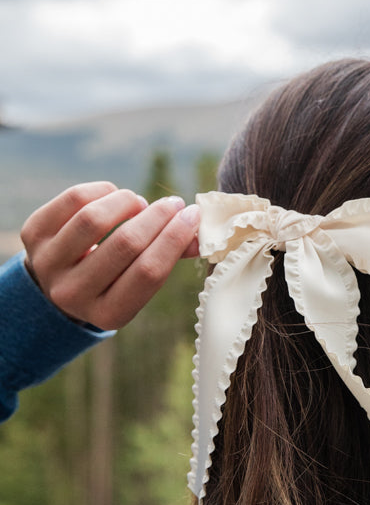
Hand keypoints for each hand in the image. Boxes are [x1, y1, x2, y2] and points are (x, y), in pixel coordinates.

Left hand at [21, 182, 200, 329]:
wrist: (54, 286)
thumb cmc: (110, 283)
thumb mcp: (136, 285)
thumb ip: (168, 259)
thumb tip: (199, 234)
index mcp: (108, 314)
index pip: (148, 272)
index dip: (175, 239)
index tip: (193, 216)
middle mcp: (73, 293)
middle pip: (125, 244)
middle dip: (157, 217)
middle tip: (174, 204)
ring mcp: (49, 263)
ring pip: (94, 218)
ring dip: (127, 202)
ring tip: (139, 203)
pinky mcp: (34, 234)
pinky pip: (73, 199)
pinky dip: (102, 191)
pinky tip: (114, 196)